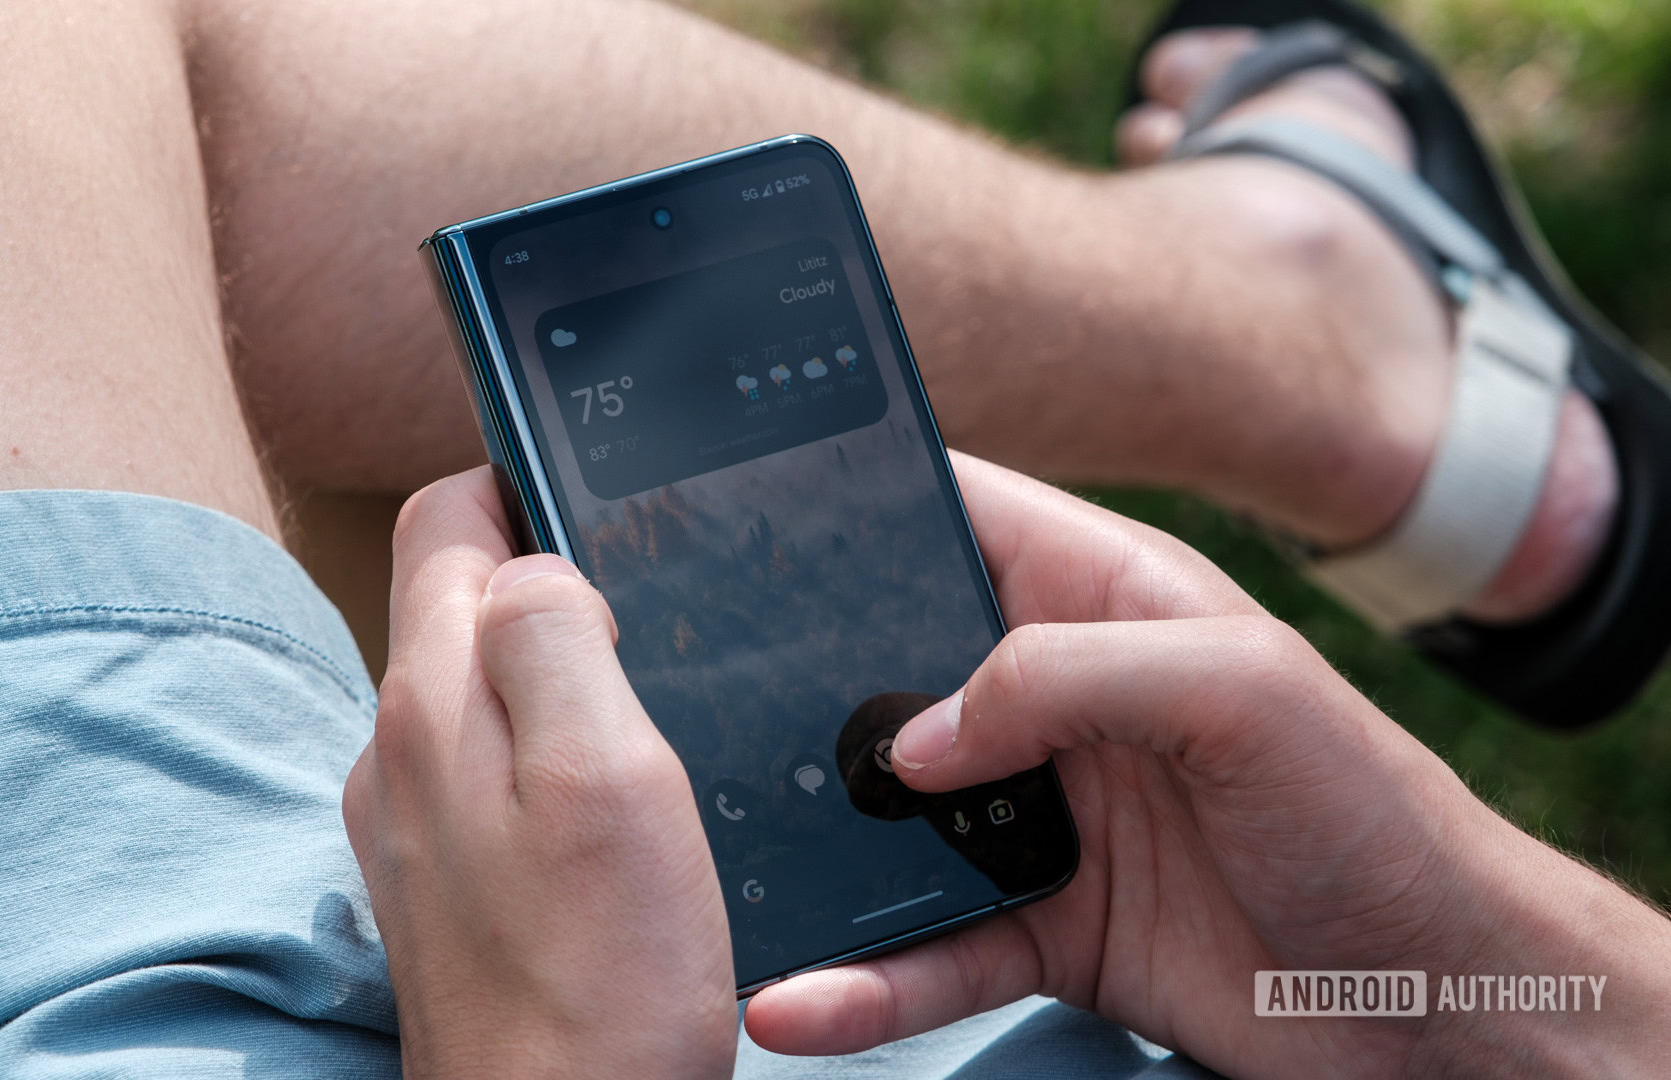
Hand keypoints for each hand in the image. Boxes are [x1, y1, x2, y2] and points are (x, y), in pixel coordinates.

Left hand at [342, 469, 735, 1078]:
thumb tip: (540, 564)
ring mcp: (412, 819)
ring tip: (652, 702)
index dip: (527, 482)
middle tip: (661, 609)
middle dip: (551, 573)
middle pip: (457, 595)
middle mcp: (398, 749)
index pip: (445, 516)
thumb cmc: (599, 978)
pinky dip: (548, 748)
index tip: (613, 501)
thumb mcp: (606, 772)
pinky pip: (489, 766)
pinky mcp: (445, 880)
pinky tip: (615, 799)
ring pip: (477, 682)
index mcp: (431, 697)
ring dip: (555, 666)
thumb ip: (557, 636)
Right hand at [745, 452, 1670, 1077]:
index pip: (955, 517)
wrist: (1439, 1001)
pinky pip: (927, 949)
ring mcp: (1046, 819)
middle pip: (891, 674)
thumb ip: (1065, 674)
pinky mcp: (1048, 929)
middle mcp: (1058, 701)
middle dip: (800, 691)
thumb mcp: (1236, 688)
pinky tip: (807, 997)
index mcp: (1103, 599)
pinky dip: (863, 980)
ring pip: (892, 826)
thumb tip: (919, 736)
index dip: (859, 503)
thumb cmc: (1377, 816)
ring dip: (814, 850)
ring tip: (729, 870)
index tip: (753, 519)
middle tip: (705, 711)